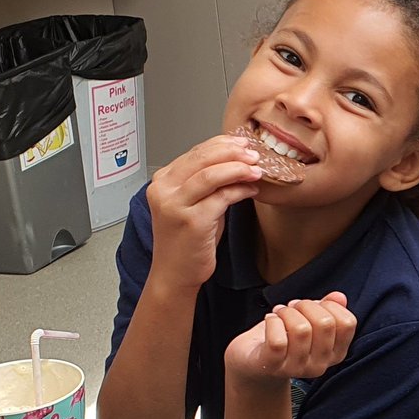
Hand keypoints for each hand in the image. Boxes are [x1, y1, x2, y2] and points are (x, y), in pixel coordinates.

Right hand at [147, 134, 261, 291]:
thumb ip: (207, 182)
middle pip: (202, 158)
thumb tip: (237, 160)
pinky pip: (221, 197)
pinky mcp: (191, 221)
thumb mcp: (193, 204)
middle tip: (253, 154)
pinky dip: (240, 189)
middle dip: (232, 152)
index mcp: (162, 181)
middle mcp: (164, 190)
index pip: (194, 152)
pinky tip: (251, 189)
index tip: (242, 143)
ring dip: (238, 168)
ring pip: (211, 174)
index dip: (221, 144)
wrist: (174, 274)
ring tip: (256, 169)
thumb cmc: (186, 241)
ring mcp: (175, 206)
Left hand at [224, 292, 356, 383]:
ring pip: (301, 330)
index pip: (347, 323)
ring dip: (286, 312)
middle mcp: (320, 365)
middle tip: (292, 307)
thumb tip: (340, 297)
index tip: (313, 305)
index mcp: (335, 353)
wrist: (253, 362)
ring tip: (279, 313)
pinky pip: (278, 340)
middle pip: (325, 324)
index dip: (329, 305)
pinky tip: (270, 320)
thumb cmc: (284, 338)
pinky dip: (272, 322)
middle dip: (306, 306)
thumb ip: (327, 309)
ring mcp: (297, 368)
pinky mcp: (273, 366)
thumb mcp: (308, 321)